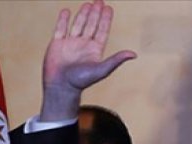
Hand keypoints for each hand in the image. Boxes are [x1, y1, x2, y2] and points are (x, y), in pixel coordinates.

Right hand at [40, 0, 135, 120]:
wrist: (61, 87)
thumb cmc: (81, 81)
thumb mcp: (102, 69)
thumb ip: (116, 60)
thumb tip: (134, 54)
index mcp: (94, 50)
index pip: (102, 30)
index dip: (105, 20)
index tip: (108, 8)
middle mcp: (83, 45)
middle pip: (91, 25)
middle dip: (95, 13)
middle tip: (99, 1)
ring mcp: (70, 44)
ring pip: (78, 25)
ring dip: (83, 15)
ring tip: (88, 4)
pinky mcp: (57, 44)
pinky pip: (60, 29)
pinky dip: (63, 20)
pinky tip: (66, 11)